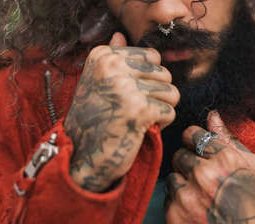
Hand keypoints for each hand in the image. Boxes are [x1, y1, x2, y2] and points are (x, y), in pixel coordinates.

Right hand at [65, 33, 179, 192]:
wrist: (83, 156)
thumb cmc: (94, 121)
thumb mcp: (97, 83)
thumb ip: (113, 59)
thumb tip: (120, 36)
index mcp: (103, 56)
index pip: (152, 56)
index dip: (150, 78)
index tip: (132, 95)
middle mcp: (113, 67)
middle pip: (165, 74)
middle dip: (158, 96)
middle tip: (137, 112)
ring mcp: (126, 88)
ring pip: (171, 93)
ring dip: (161, 110)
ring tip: (141, 120)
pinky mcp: (140, 109)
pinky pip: (170, 112)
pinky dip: (161, 125)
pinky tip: (143, 130)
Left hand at [165, 112, 254, 223]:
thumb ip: (231, 140)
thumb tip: (211, 116)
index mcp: (225, 159)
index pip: (193, 134)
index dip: (196, 143)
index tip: (200, 152)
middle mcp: (203, 175)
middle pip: (179, 154)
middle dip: (189, 163)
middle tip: (205, 182)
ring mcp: (185, 196)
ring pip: (171, 175)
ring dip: (183, 183)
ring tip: (202, 199)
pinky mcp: (173, 216)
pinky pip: (167, 197)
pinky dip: (178, 203)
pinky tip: (196, 213)